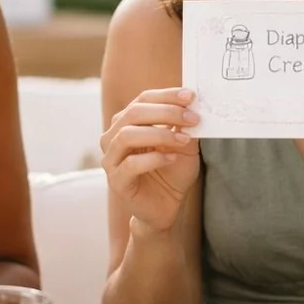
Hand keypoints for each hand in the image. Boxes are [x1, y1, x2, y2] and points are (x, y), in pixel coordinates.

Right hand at [101, 87, 201, 231]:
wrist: (166, 207)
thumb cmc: (172, 172)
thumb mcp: (184, 145)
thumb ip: (183, 126)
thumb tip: (192, 105)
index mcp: (127, 123)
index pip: (142, 99)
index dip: (166, 95)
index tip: (190, 96)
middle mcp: (113, 137)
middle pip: (134, 113)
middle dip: (166, 112)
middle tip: (192, 118)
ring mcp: (111, 160)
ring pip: (127, 135)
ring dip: (160, 134)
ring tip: (184, 140)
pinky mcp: (116, 181)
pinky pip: (130, 164)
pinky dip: (154, 158)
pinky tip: (171, 158)